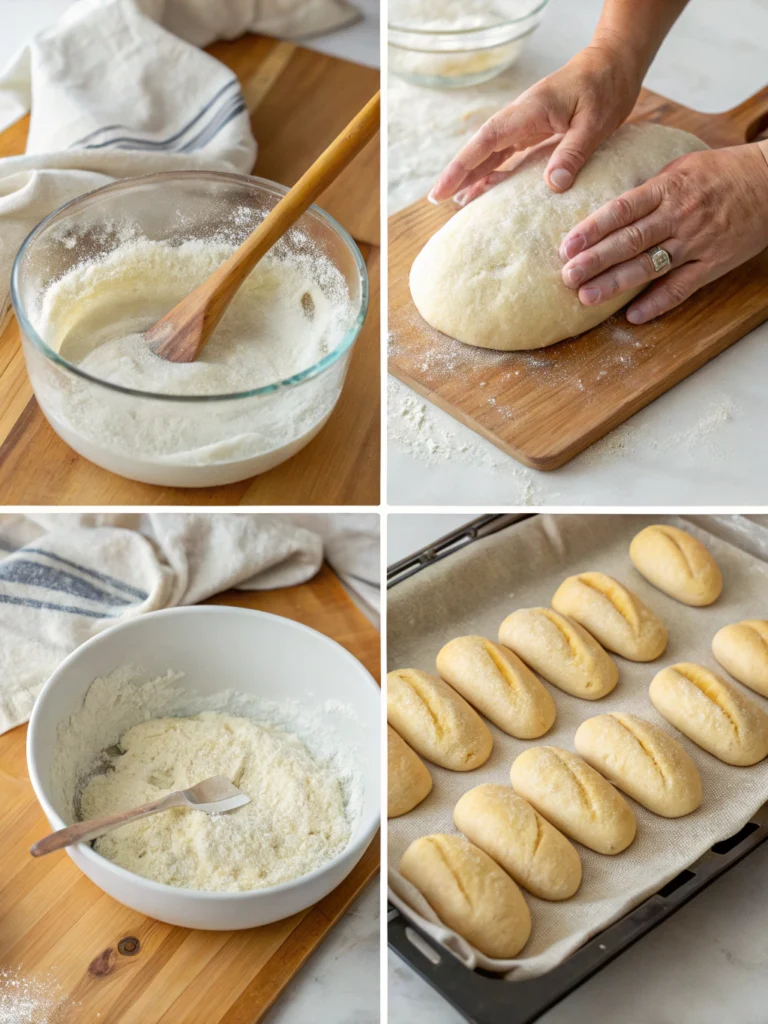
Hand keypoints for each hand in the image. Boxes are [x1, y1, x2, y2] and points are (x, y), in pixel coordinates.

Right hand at [429, 43, 642, 203]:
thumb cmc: (606, 87)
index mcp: (529, 112)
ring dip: (474, 174)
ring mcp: (526, 124)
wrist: (613, 63)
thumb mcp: (595, 122)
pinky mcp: (535, 130)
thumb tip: (552, 186)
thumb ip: (572, 152)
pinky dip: (495, 171)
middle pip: (481, 148)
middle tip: (438, 200)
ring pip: (491, 152)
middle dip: (459, 173)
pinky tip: (487, 188)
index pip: (486, 141)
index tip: (443, 189)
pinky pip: (508, 154)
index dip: (462, 167)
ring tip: (458, 201)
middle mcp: (521, 118)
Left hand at [559, 143, 767, 323]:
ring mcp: (697, 241)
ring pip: (650, 265)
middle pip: (630, 240)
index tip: (567, 246)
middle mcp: (679, 215)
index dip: (592, 229)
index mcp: (668, 187)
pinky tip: (633, 315)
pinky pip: (681, 286)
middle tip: (567, 277)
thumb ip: (647, 189)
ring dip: (616, 284)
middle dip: (595, 260)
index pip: (622, 210)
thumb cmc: (721, 172)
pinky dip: (657, 303)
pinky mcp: (713, 262)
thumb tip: (607, 207)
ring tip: (587, 297)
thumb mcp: (682, 166)